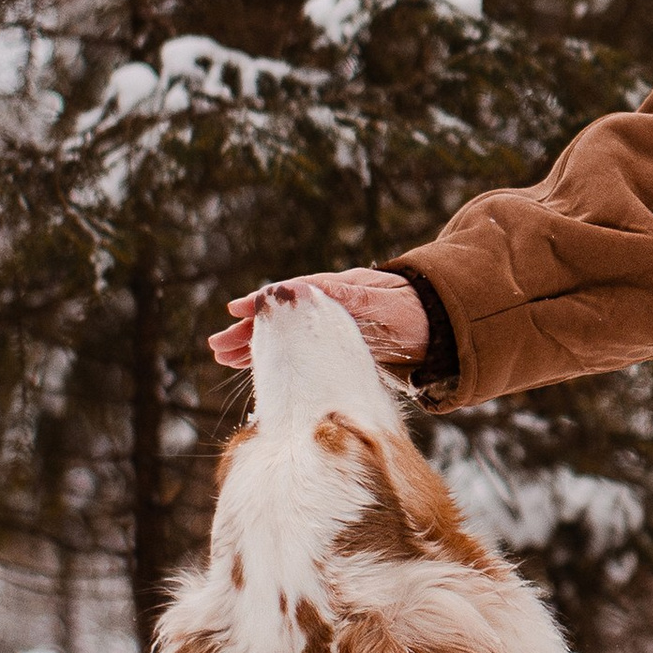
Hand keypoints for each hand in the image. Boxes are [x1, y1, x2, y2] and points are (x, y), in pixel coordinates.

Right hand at [209, 268, 432, 375]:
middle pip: (282, 318)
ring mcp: (327, 325)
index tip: (238, 310)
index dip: (266, 304)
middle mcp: (327, 305)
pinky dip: (274, 356)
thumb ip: (353, 296)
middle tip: (217, 344)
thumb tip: (314, 288)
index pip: (293, 295)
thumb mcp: (386, 302)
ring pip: (284, 335)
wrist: (436, 321)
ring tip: (222, 356)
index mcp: (339, 289)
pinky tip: (251, 364)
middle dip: (249, 330)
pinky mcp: (331, 344)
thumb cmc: (413, 309)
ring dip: (254, 345)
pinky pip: (296, 349)